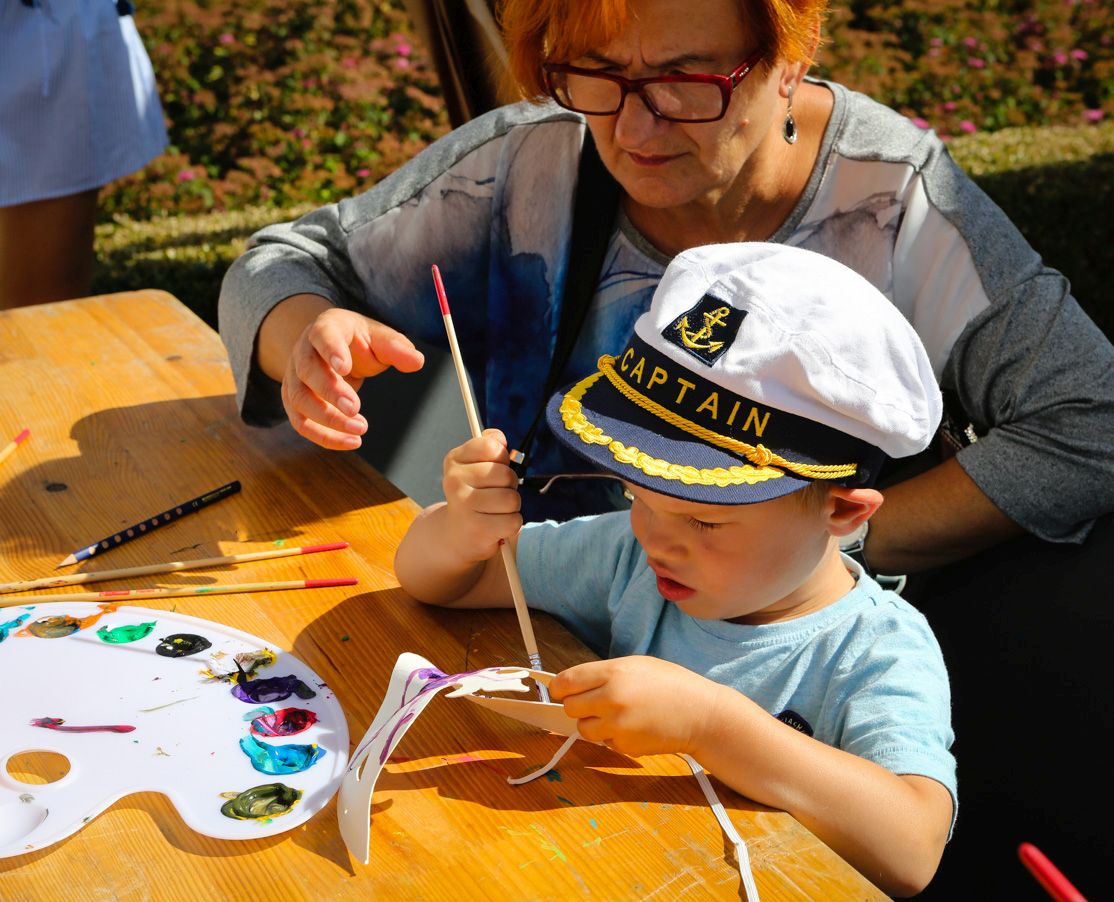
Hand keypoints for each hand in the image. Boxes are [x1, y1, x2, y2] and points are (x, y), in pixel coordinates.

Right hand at [281, 307, 424, 449]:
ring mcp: (294, 377)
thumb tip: (417, 361)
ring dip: (327, 419)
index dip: (331, 351)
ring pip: (299, 400)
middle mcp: (303, 351)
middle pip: (308, 371)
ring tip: (360, 429)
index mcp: (326, 328)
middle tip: (354, 408)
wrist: (332, 349)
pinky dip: (324, 436)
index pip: (323, 336)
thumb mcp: (379, 338)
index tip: (344, 367)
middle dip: (331, 391)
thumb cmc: (358, 343)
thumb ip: (397, 348)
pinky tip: (350, 441)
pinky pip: (301, 422)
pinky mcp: (294, 400)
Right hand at [441, 429, 521, 562]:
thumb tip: (500, 438)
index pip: (492, 446)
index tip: (492, 466)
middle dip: (509, 485)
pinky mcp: (477, 529)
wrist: (455, 533)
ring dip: (511, 507)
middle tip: (496, 493)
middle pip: (506, 475)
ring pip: (511, 499)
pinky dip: (511, 524)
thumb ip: (489, 445)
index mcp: (454, 460)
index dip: (501, 458)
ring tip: (496, 510)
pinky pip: (513, 521)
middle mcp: (454, 480)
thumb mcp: (476, 465)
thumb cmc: (474, 494)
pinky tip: (496, 525)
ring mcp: (464, 505)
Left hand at [550, 657, 722, 757]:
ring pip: (583, 729)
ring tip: (616, 716)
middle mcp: (611, 698)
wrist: (701, 715)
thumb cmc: (671, 685)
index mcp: (613, 673)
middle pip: (570, 707)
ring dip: (593, 724)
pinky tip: (634, 728)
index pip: (566, 682)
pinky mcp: (625, 747)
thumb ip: (604, 674)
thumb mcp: (637, 666)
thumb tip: (573, 685)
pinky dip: (613, 737)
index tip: (559, 691)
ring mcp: (617, 725)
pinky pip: (605, 742)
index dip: (558, 688)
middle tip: (594, 703)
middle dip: (578, 706)